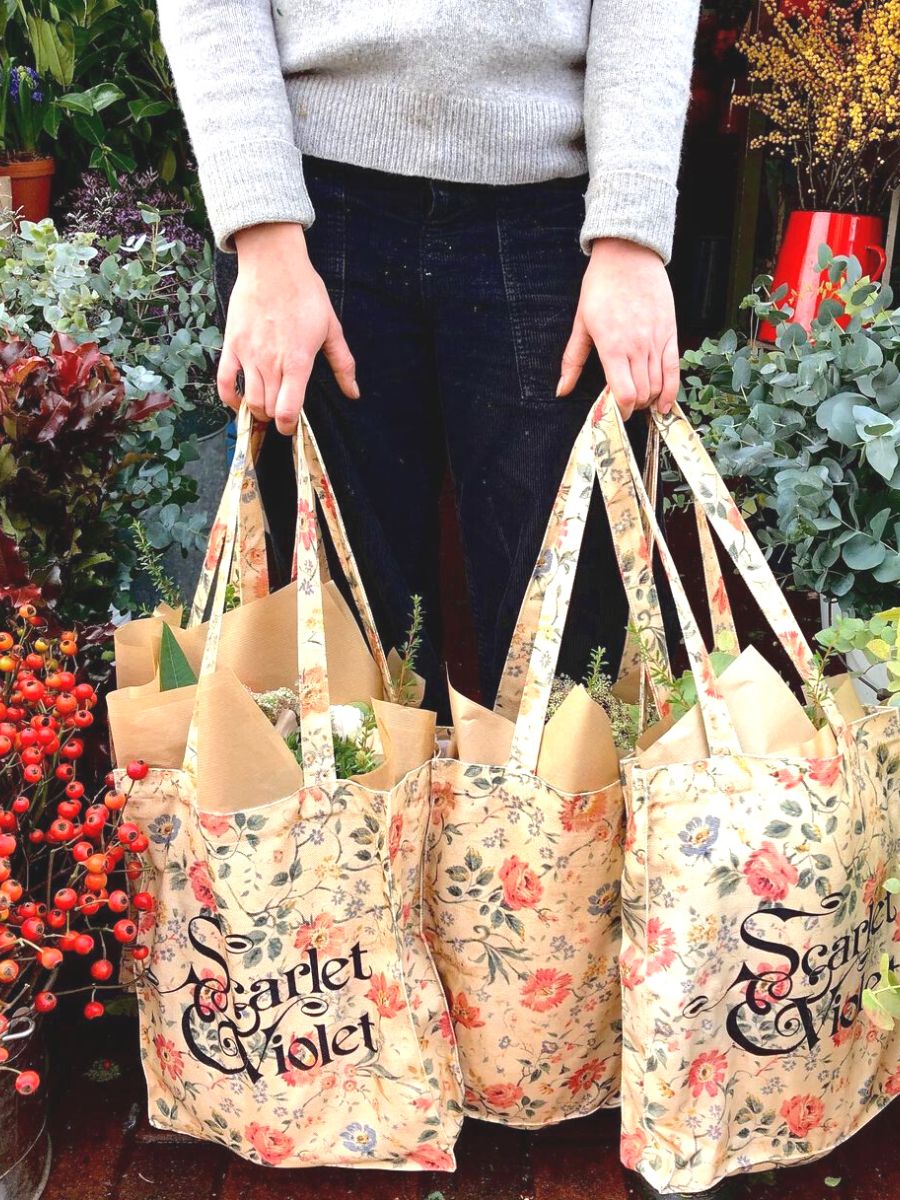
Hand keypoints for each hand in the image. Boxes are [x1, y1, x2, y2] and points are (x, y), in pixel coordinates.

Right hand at [217, 223, 357, 435]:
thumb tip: (353, 392)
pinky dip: (230, 398)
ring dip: (257, 411)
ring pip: (249, 400)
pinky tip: (240, 401)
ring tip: (266, 407)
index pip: (288, 410)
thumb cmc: (305, 293)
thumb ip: (343, 364)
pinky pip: (225, 382)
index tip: (291, 426)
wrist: (273, 265)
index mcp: (297, 362)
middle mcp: (271, 363)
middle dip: (275, 419)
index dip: (289, 426)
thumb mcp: (332, 329)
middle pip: (268, 409)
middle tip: (281, 414)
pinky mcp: (232, 346)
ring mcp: (248, 355)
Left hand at [557, 238, 679, 418]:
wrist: (628, 255)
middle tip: (624, 405)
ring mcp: (656, 340)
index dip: (620, 410)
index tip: (614, 413)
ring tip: (640, 401)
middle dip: (632, 407)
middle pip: (641, 394)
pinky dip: (671, 391)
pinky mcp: (670, 333)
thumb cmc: (601, 286)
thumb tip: (561, 390)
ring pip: (658, 385)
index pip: (624, 393)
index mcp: (612, 347)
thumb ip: (573, 361)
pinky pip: (674, 369)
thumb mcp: (581, 323)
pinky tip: (665, 404)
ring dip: (649, 400)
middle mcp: (637, 347)